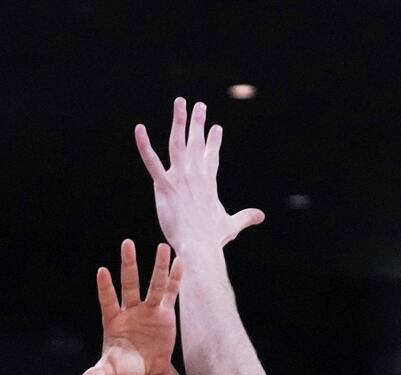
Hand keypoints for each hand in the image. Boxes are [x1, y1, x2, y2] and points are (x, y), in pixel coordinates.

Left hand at [81, 240, 185, 374]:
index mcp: (112, 321)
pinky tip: (179, 262)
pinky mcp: (164, 314)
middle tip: (127, 244)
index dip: (105, 287)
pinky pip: (170, 293)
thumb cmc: (123, 370)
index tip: (102, 271)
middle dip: (128, 265)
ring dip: (157, 266)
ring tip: (163, 247)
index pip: (107, 300)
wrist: (145, 372)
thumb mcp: (110, 373)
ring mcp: (147, 310)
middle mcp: (129, 311)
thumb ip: (98, 374)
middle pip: (129, 284)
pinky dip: (175, 279)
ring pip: (152, 284)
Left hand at [135, 98, 263, 254]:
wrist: (199, 246)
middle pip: (196, 143)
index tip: (216, 127)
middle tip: (199, 105)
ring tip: (180, 102)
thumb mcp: (231, 225)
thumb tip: (261, 216)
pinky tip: (139, 130)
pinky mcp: (165, 186)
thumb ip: (245, 217)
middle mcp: (196, 175)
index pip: (211, 157)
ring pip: (178, 143)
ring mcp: (180, 178)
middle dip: (198, 122)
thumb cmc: (213, 239)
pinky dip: (144, 145)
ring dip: (179, 121)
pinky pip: (152, 162)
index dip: (213, 142)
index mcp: (209, 183)